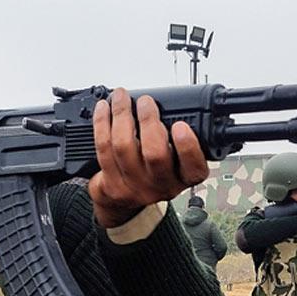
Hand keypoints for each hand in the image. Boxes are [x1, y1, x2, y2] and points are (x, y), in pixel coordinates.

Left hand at [89, 88, 209, 227]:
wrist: (125, 199)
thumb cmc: (153, 170)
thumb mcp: (176, 161)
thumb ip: (178, 139)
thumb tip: (170, 102)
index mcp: (184, 177)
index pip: (194, 166)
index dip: (188, 146)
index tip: (181, 125)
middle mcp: (162, 186)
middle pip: (155, 154)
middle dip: (148, 121)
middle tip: (145, 102)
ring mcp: (135, 187)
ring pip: (124, 147)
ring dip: (121, 115)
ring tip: (121, 97)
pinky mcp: (111, 184)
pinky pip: (103, 148)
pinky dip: (102, 123)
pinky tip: (104, 109)